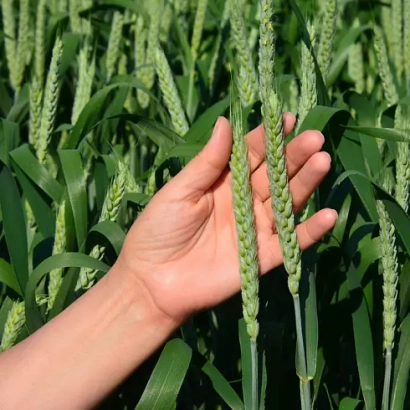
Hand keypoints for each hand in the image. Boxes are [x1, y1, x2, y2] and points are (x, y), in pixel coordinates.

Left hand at [119, 113, 336, 323]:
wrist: (153, 282)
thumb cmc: (159, 230)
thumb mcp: (179, 191)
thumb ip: (207, 162)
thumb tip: (226, 121)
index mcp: (223, 182)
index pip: (250, 155)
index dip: (267, 138)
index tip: (284, 119)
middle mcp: (244, 202)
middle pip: (274, 175)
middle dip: (293, 156)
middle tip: (314, 138)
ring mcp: (255, 229)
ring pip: (286, 203)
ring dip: (306, 184)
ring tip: (323, 162)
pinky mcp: (262, 258)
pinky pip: (291, 244)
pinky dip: (310, 232)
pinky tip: (329, 216)